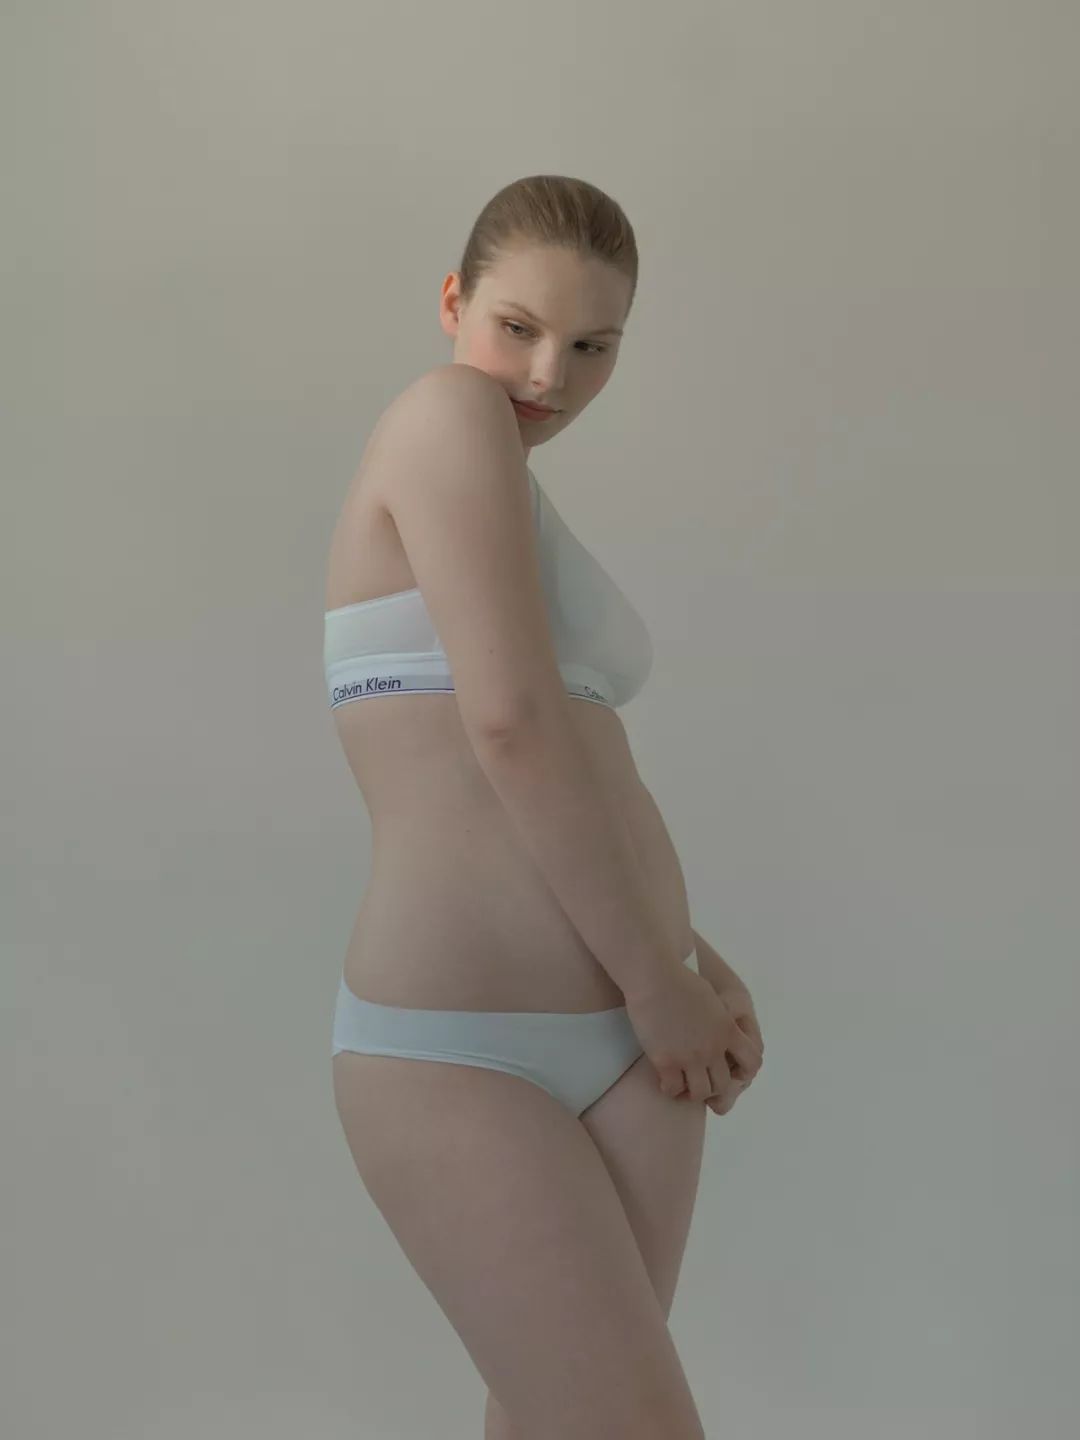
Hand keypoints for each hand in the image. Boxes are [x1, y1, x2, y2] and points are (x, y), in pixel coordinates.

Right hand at [679, 933, 763, 1115]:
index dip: (744, 1071)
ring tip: (682, 1083)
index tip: (729, 1069)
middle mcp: (713, 1048)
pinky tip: (664, 1079)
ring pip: (700, 1093)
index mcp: (728, 1030)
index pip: (753, 1062)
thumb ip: (720, 1021)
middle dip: (713, 1086)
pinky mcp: (665, 1061)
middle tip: (700, 1080)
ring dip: (692, 1091)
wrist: (654, 978)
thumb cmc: (680, 980)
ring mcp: (690, 1057)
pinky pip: (672, 1089)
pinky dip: (670, 1088)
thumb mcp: (712, 1000)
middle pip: (723, 1085)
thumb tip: (720, 1030)